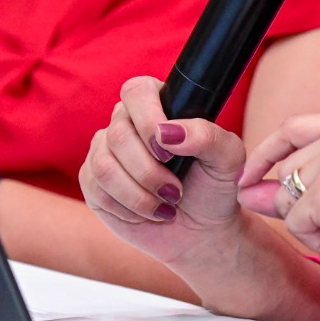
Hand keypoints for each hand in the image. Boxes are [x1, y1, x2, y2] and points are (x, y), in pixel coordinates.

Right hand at [77, 76, 247, 270]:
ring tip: (164, 204)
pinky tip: (147, 212)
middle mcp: (126, 122)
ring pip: (104, 166)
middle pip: (119, 135)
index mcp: (159, 104)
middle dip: (149, 172)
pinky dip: (127, 209)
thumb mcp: (227, 158)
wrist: (201, 228)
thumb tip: (167, 132)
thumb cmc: (215, 185)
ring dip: (138, 194)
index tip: (168, 152)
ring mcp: (105, 150)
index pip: (137, 91)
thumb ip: (206, 136)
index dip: (148, 120)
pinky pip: (96, 190)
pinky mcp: (92, 181)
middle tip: (175, 191)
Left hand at [238, 110, 319, 297]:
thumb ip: (298, 185)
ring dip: (310, 223)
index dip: (267, 152)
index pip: (293, 127)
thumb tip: (246, 190)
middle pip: (287, 167)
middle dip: (301, 203)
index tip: (250, 175)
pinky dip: (316, 239)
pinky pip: (294, 221)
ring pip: (286, 196)